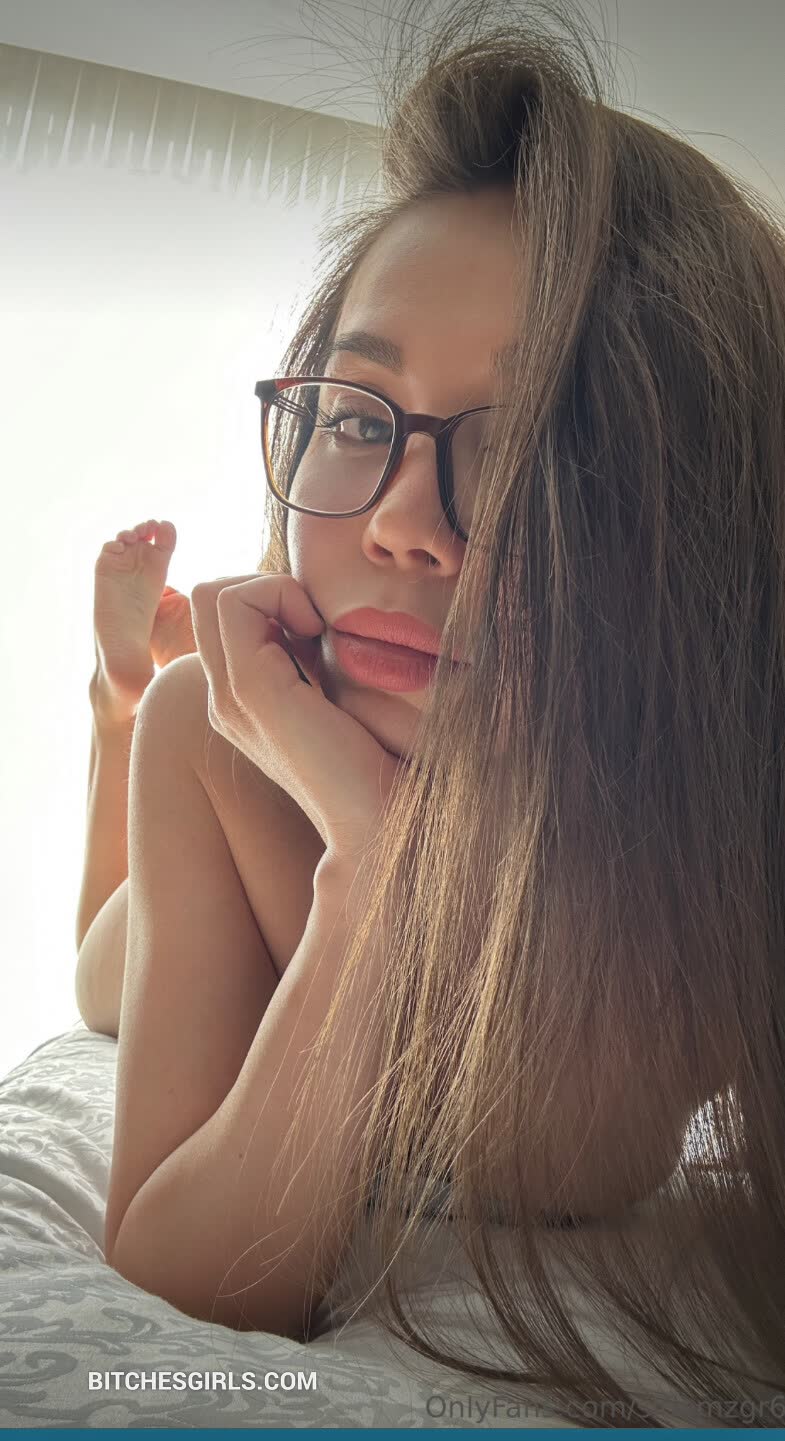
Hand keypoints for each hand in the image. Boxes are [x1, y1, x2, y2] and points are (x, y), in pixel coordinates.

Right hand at [189, 573, 408, 864]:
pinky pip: (236, 602)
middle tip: (314, 621)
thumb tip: (313, 614)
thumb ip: (309, 659)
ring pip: (213, 593)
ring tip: (314, 626)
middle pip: (207, 597)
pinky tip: (317, 632)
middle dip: (265, 585)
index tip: (318, 629)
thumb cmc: (375, 762)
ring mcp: (229, 695)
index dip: (267, 597)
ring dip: (273, 588)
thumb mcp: (333, 696)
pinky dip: (279, 593)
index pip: (221, 614)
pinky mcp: (250, 689)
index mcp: (239, 700)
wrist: (379, 818)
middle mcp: (223, 699)